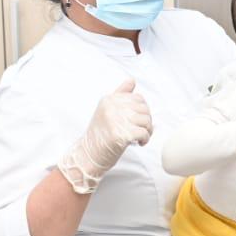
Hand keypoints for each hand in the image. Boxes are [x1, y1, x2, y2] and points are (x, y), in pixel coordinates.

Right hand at [58, 78, 152, 193]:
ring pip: (146, 120)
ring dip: (148, 131)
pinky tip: (139, 143)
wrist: (88, 155)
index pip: (138, 98)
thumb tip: (132, 80)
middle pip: (145, 109)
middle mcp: (112, 107)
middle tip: (140, 131)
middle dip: (147, 121)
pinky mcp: (120, 134)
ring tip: (139, 138)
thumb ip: (120, 95)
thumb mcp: (106, 110)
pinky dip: (145, 139)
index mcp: (109, 99)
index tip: (136, 121)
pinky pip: (144, 133)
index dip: (142, 111)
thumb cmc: (100, 135)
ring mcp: (116, 120)